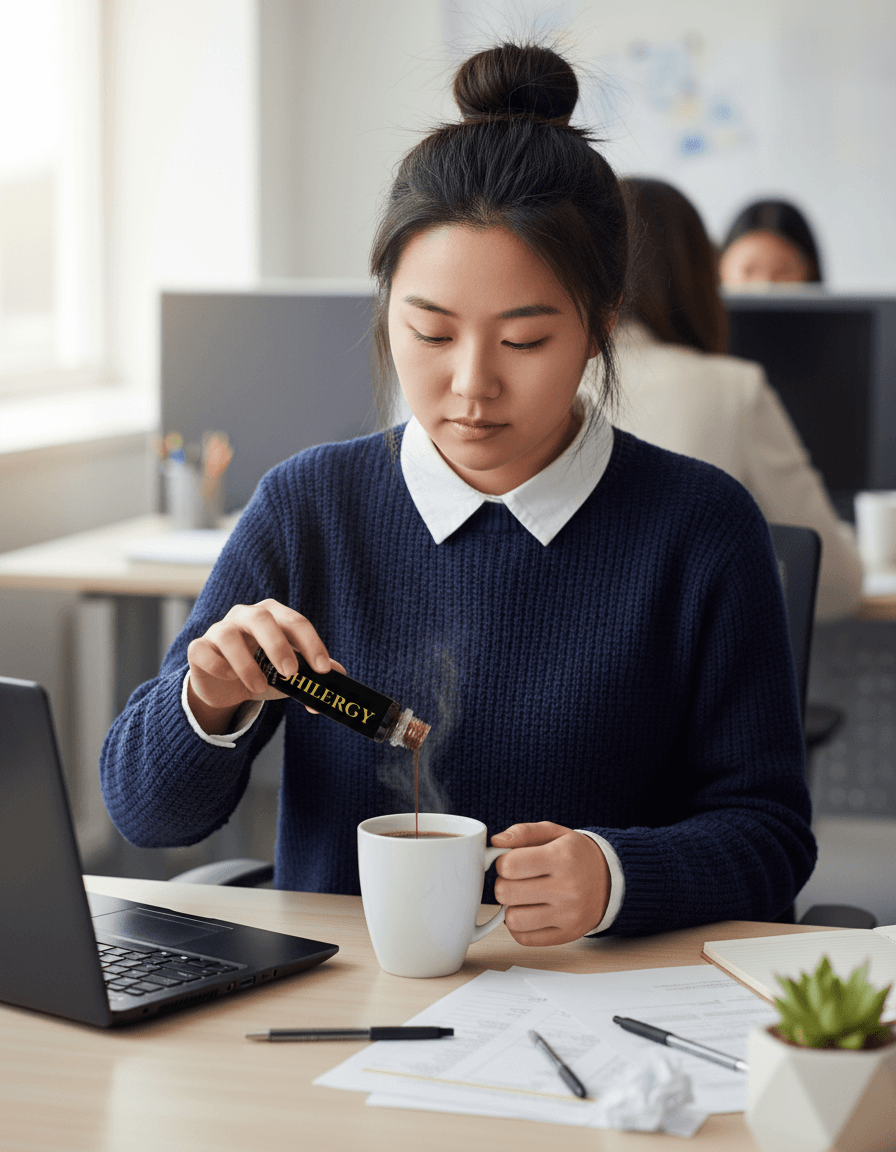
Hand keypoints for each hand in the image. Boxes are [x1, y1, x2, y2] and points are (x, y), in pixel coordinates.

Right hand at [186, 599, 344, 733]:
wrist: (226, 686)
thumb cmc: (262, 670)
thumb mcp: (290, 673)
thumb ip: (313, 672)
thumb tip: (340, 676)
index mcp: (273, 616)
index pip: (295, 622)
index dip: (311, 643)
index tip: (321, 669)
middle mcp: (245, 616)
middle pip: (261, 618)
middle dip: (278, 645)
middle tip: (290, 673)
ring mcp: (219, 630)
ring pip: (228, 635)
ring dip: (247, 664)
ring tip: (260, 686)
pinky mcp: (198, 648)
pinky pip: (203, 651)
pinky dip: (218, 666)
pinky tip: (229, 678)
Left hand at [492, 821, 609, 945]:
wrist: (611, 879)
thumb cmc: (575, 854)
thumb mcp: (553, 832)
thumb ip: (522, 832)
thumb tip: (495, 841)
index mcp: (562, 857)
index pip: (509, 865)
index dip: (502, 862)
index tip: (511, 862)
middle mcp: (567, 888)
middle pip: (506, 893)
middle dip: (503, 884)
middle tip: (516, 880)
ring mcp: (568, 915)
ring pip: (512, 919)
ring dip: (511, 908)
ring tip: (523, 898)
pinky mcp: (567, 934)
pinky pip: (525, 939)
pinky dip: (520, 927)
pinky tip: (530, 912)